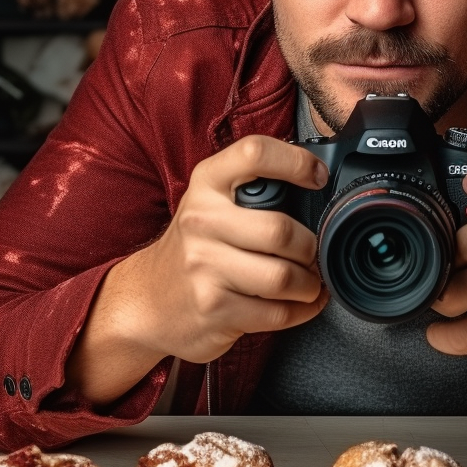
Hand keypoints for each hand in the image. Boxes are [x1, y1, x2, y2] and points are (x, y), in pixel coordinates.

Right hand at [67, 136, 329, 402]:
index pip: (255, 153)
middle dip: (310, 247)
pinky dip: (301, 311)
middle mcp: (202, 221)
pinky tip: (299, 304)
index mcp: (206, 183)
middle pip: (280, 231)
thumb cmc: (194, 247)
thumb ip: (254, 189)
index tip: (318, 177)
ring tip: (308, 282)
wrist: (146, 301)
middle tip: (313, 253)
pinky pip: (276, 313)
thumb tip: (319, 184)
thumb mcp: (211, 203)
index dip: (296, 161)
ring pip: (283, 277)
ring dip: (309, 284)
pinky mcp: (214, 309)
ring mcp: (204, 267)